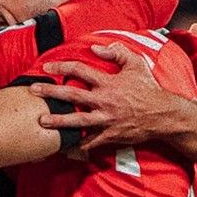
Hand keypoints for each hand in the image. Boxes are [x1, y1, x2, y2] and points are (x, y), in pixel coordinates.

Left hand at [29, 42, 185, 149]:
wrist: (164, 115)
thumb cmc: (148, 88)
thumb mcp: (136, 64)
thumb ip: (117, 52)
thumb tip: (96, 48)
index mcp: (108, 83)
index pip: (80, 70)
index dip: (62, 66)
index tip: (46, 66)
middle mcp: (104, 101)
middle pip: (72, 94)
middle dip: (50, 91)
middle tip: (33, 90)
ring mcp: (106, 120)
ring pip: (77, 121)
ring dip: (58, 121)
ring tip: (41, 121)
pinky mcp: (110, 135)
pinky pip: (90, 142)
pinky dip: (77, 146)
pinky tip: (63, 148)